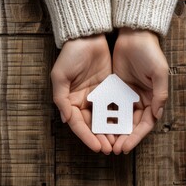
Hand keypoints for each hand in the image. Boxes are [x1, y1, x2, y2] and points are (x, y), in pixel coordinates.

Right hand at [51, 34, 113, 153]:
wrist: (88, 36)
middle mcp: (84, 101)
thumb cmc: (70, 55)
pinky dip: (118, 117)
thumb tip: (67, 120)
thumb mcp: (60, 76)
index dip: (87, 137)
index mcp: (71, 101)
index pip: (79, 124)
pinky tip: (125, 126)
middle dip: (100, 138)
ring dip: (110, 131)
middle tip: (110, 149)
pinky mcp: (110, 89)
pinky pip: (114, 106)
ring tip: (118, 142)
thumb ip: (61, 99)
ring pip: (105, 118)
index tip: (97, 147)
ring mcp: (98, 96)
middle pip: (92, 125)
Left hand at [112, 28, 168, 154]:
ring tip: (104, 142)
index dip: (136, 137)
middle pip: (131, 125)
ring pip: (119, 119)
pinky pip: (109, 106)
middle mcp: (139, 100)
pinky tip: (97, 125)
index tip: (126, 147)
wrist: (133, 35)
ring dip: (113, 131)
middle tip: (113, 149)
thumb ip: (160, 94)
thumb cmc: (150, 52)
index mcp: (152, 99)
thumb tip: (157, 115)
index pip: (145, 124)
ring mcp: (126, 96)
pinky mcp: (114, 89)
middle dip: (123, 138)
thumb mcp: (159, 72)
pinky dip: (105, 117)